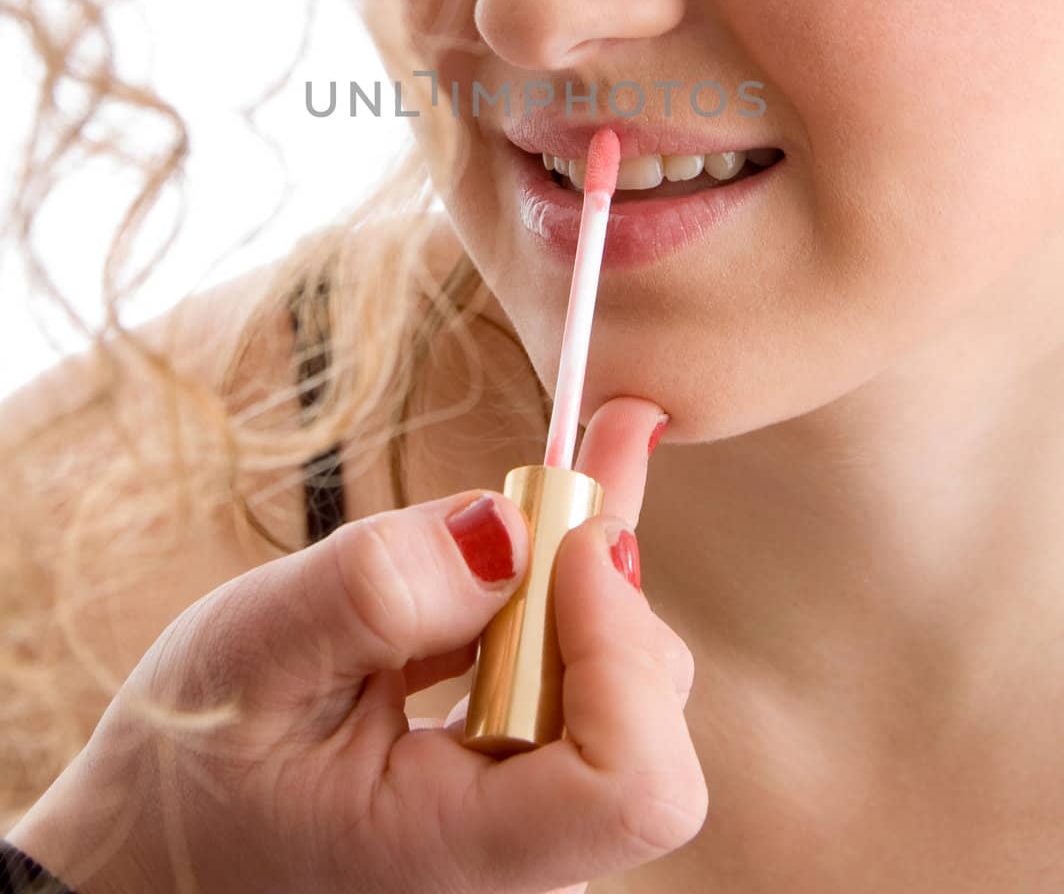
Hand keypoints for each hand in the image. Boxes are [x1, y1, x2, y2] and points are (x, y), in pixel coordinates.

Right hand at [9, 395, 704, 892]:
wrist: (161, 842)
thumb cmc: (189, 768)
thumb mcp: (252, 657)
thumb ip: (375, 592)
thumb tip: (509, 530)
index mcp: (457, 860)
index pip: (636, 783)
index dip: (620, 645)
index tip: (564, 541)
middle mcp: (521, 867)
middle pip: (645, 720)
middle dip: (597, 588)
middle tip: (553, 478)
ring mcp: (525, 833)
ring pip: (623, 688)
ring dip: (587, 575)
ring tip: (565, 476)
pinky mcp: (518, 784)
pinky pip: (585, 676)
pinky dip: (576, 583)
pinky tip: (576, 499)